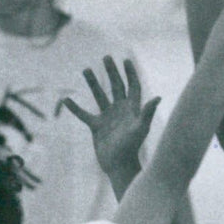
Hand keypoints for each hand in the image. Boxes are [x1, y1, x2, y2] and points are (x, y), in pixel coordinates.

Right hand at [63, 57, 160, 173]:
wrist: (119, 166)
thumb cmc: (132, 148)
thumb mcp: (139, 129)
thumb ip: (147, 113)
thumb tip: (157, 98)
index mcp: (132, 109)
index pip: (133, 86)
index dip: (130, 73)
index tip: (125, 60)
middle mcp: (120, 110)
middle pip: (116, 86)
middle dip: (112, 72)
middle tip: (106, 57)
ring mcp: (108, 118)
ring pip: (99, 96)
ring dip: (93, 83)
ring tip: (86, 69)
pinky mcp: (97, 127)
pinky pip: (84, 114)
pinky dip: (75, 108)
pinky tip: (66, 99)